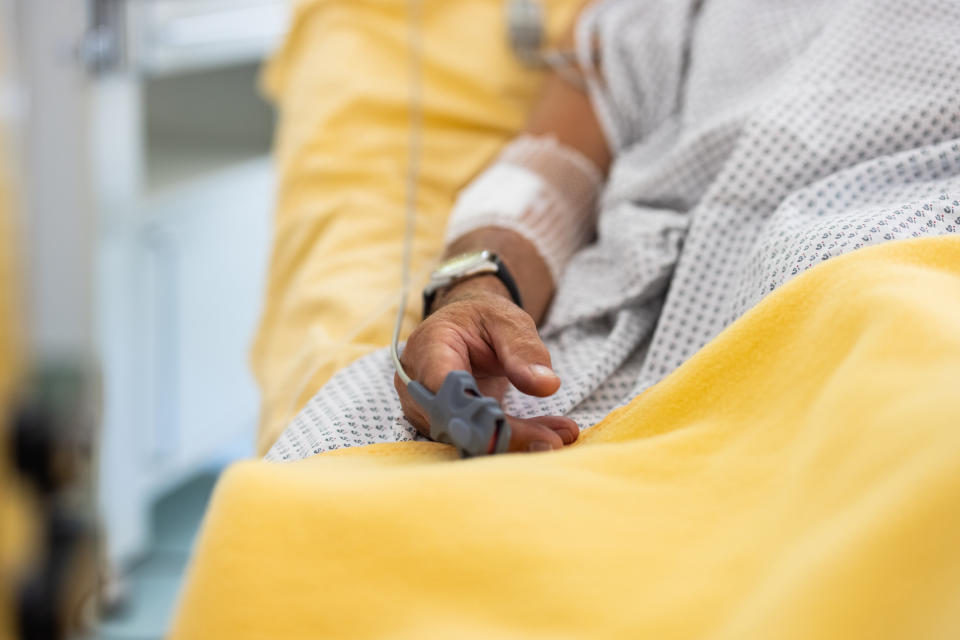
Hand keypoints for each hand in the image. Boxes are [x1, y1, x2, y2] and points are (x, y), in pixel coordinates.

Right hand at [394, 276, 578, 451]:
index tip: (518, 426)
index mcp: (429, 348)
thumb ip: (524, 350)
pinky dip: (513, 440)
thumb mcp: (508, 321)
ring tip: (560, 436)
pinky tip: (548, 436)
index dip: (476, 413)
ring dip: (515, 442)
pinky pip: (476, 440)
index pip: (443, 389)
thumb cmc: (483, 319)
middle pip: (456, 421)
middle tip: (555, 440)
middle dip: (506, 435)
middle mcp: (417, 384)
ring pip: (467, 438)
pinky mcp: (444, 425)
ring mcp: (426, 409)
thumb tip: (547, 385)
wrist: (467, 328)